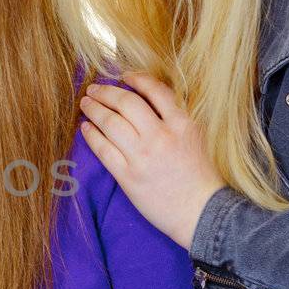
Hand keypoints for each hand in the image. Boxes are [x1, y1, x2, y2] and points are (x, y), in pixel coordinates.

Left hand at [78, 71, 225, 250]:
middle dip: (106, 92)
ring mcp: (142, 156)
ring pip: (110, 123)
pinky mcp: (128, 176)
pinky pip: (103, 150)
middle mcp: (161, 136)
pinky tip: (86, 128)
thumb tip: (149, 100)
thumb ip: (176, 118)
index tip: (124, 76)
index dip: (136, 78)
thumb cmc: (202, 177)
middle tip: (94, 89)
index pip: (155, 90)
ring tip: (86, 104)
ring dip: (94, 110)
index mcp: (182, 124)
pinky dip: (92, 135)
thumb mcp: (196, 137)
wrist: (202, 213)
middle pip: (126, 103)